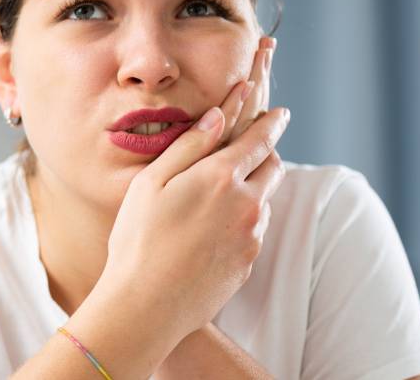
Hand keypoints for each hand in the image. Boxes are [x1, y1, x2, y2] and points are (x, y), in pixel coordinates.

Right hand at [96, 51, 289, 343]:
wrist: (146, 307)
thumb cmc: (138, 240)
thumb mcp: (152, 182)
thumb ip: (189, 145)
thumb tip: (218, 116)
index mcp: (221, 178)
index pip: (260, 140)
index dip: (271, 122)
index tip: (280, 113)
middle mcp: (247, 205)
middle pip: (273, 167)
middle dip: (266, 153)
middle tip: (253, 147)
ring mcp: (251, 237)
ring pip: (264, 200)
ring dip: (253, 189)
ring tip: (220, 194)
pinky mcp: (248, 263)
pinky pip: (254, 231)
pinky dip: (243, 219)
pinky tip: (213, 229)